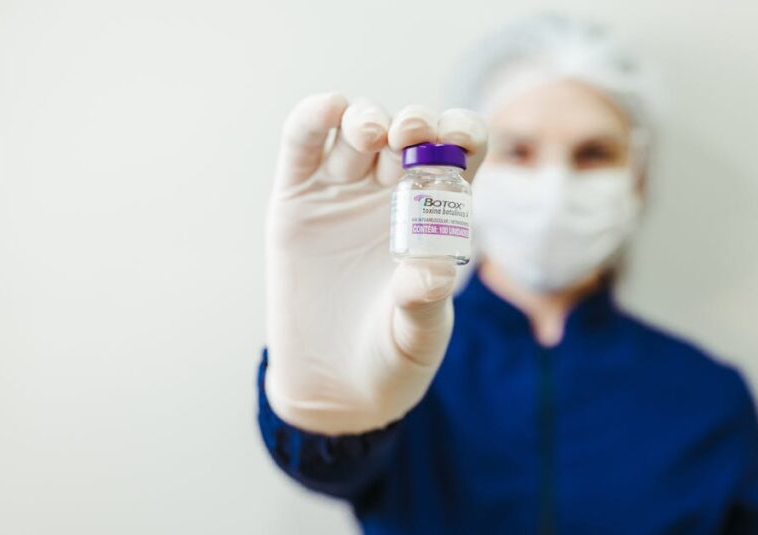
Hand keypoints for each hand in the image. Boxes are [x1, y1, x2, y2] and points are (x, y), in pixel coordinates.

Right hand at [264, 93, 487, 434]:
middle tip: (410, 135)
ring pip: (357, 128)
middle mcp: (392, 193)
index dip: (462, 133)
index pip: (459, 153)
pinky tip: (327, 112)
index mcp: (437, 214)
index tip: (457, 141)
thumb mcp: (416, 337)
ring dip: (366, 117)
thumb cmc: (391, 358)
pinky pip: (303, 145)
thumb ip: (424, 303)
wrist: (334, 387)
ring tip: (370, 134)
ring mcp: (342, 191)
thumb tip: (433, 270)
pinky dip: (313, 118)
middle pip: (409, 131)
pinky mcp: (296, 199)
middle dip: (414, 122)